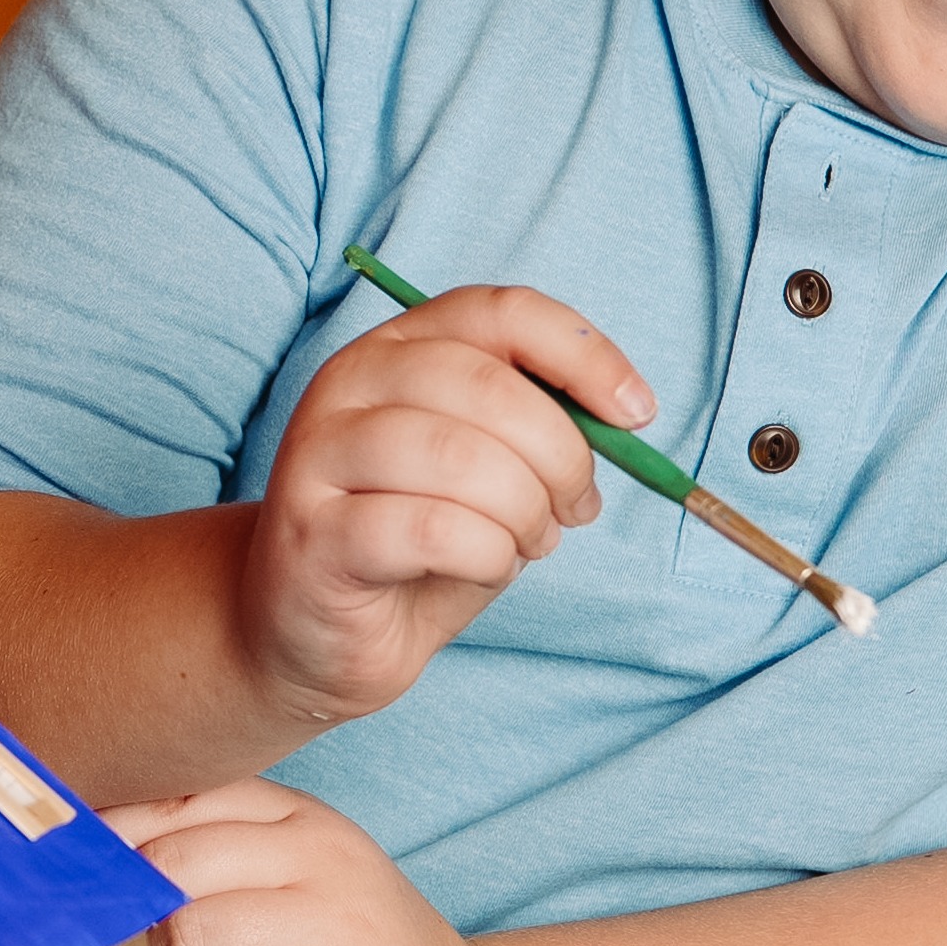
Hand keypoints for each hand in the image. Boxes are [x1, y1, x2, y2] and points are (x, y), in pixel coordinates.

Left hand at [117, 778, 496, 945]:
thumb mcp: (285, 884)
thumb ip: (202, 858)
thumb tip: (78, 860)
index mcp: (298, 816)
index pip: (171, 800)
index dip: (107, 849)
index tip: (80, 891)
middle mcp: (325, 858)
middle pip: (168, 869)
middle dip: (131, 926)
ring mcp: (347, 932)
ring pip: (191, 936)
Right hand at [237, 282, 652, 730]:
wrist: (313, 634)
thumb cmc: (413, 545)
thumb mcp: (489, 470)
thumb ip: (539, 429)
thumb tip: (621, 415)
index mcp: (397, 348)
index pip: (500, 311)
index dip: (583, 354)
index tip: (635, 415)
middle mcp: (348, 383)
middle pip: (486, 385)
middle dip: (560, 457)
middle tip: (572, 509)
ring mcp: (318, 455)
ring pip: (459, 457)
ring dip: (523, 513)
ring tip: (524, 542)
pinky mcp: (312, 534)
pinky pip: (431, 530)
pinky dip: (486, 555)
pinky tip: (482, 568)